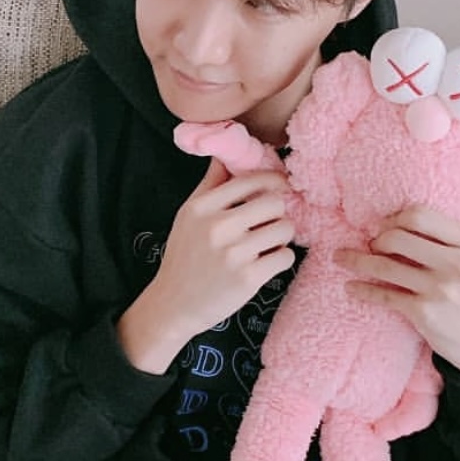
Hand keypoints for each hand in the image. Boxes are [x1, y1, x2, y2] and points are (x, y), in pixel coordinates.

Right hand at [117, 159, 294, 372]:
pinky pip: (286, 256)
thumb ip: (209, 185)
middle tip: (269, 224)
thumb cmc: (184, 258)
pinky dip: (281, 259)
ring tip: (266, 245)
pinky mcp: (248, 278)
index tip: (279, 189)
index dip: (274, 182)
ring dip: (281, 238)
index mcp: (202, 208)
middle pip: (275, 203)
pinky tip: (266, 264)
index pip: (252, 180)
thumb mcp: (187, 216)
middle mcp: (217, 227)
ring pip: (284, 229)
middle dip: (278, 213)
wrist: (173, 305)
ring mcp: (234, 253)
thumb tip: (224, 155)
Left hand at [334, 205, 459, 373]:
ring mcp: (440, 289)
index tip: (385, 225)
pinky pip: (384, 296)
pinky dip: (362, 290)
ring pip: (384, 266)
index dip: (395, 218)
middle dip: (376, 239)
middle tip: (371, 244)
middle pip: (398, 237)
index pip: (421, 215)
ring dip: (355, 260)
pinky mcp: (425, 313)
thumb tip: (406, 218)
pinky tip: (351, 287)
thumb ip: (456, 237)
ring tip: (340, 258)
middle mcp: (458, 263)